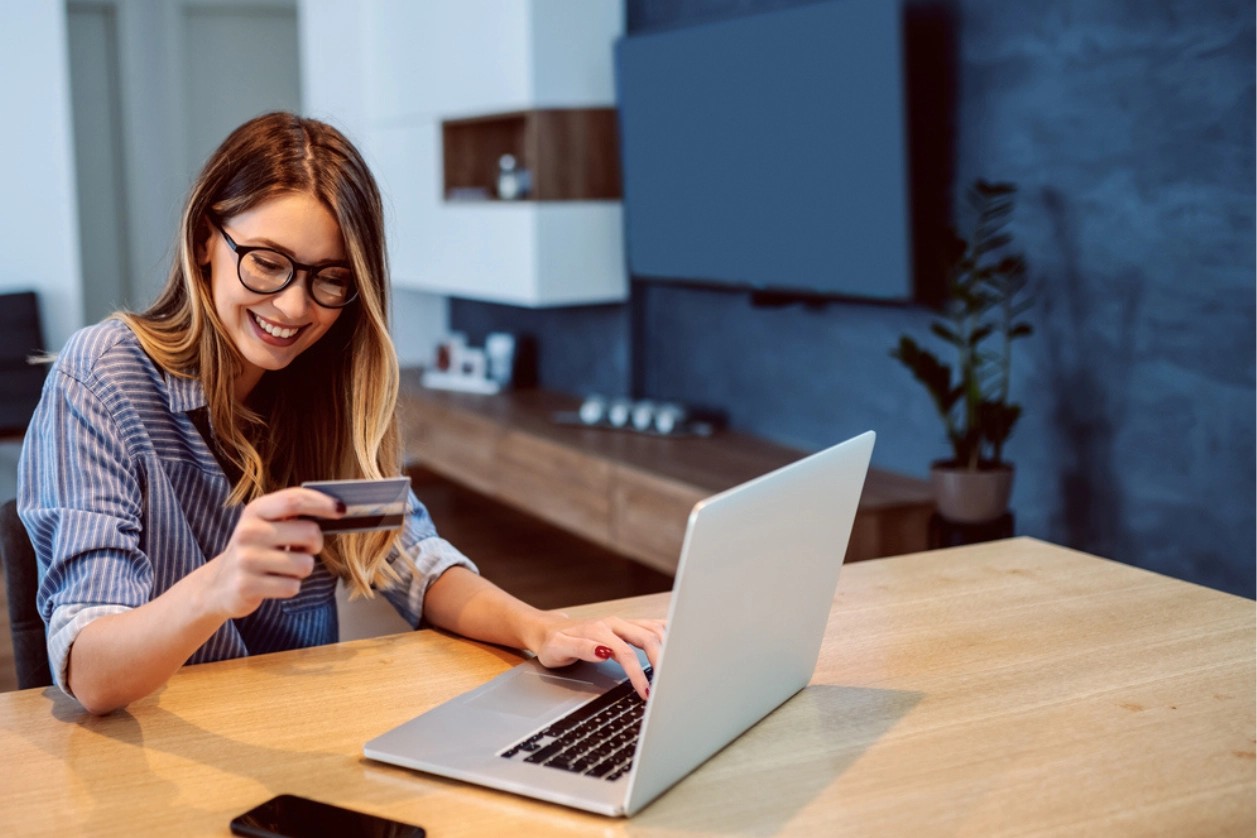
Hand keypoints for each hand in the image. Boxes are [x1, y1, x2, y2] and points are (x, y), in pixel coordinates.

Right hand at [201, 487, 344, 619]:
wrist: (218, 584)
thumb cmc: (255, 550)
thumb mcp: (265, 524)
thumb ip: (292, 514)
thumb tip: (336, 509)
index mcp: (255, 511)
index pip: (294, 500)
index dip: (322, 503)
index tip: (341, 509)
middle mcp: (249, 532)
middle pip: (309, 533)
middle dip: (316, 544)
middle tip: (303, 549)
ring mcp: (246, 559)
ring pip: (305, 564)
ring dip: (302, 569)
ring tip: (284, 567)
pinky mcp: (247, 586)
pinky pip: (292, 587)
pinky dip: (290, 587)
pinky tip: (274, 583)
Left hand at [533, 615, 666, 700]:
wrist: (549, 630)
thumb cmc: (554, 644)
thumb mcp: (559, 649)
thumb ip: (582, 649)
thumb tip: (604, 652)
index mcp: (600, 630)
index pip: (626, 653)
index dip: (638, 674)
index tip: (646, 693)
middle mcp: (615, 624)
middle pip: (648, 638)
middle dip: (661, 662)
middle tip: (666, 686)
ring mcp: (623, 624)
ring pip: (654, 630)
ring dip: (667, 648)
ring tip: (673, 671)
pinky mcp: (627, 626)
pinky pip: (652, 625)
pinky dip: (667, 634)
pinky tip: (676, 645)